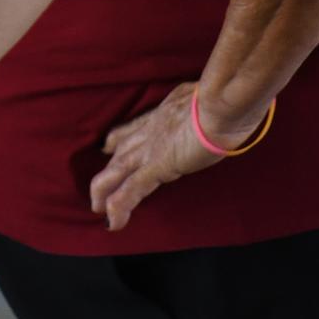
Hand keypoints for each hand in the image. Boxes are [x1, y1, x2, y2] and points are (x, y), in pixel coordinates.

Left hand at [88, 83, 232, 231]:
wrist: (220, 104)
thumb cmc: (221, 99)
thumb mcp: (203, 97)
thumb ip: (198, 102)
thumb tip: (206, 104)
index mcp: (163, 114)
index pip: (134, 128)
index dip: (119, 139)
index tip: (108, 146)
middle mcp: (151, 129)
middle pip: (120, 150)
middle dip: (108, 169)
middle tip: (97, 186)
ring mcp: (151, 148)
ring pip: (117, 170)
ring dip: (104, 189)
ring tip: (96, 207)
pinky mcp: (158, 165)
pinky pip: (133, 188)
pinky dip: (120, 205)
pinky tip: (113, 221)